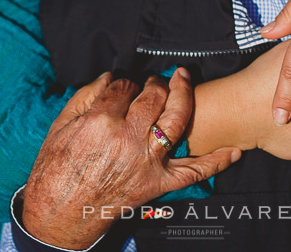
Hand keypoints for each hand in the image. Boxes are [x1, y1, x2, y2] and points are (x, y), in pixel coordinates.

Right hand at [22, 69, 239, 249]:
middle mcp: (127, 138)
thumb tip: (110, 76)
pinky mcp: (157, 184)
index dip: (127, 80)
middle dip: (157, 82)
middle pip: (154, 96)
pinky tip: (234, 150)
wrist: (58, 214)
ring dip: (185, 96)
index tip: (126, 84)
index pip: (125, 85)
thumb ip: (85, 95)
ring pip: (177, 120)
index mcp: (101, 121)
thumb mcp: (60, 126)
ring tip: (184, 81)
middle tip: (155, 82)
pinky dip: (216, 161)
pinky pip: (194, 172)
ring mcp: (146, 162)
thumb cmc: (56, 170)